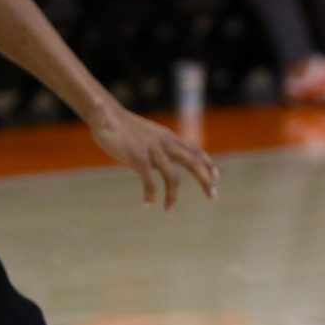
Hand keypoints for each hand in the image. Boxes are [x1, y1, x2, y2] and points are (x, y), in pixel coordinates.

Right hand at [88, 103, 219, 209]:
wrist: (107, 116)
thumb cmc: (126, 128)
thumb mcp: (151, 135)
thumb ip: (160, 147)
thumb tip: (163, 162)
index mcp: (170, 138)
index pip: (196, 150)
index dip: (208, 164)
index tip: (216, 178)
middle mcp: (166, 144)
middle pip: (194, 163)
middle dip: (205, 181)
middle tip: (213, 198)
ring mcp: (153, 151)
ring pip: (173, 177)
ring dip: (173, 195)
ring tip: (169, 208)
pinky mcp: (138, 158)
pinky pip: (149, 181)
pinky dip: (150, 194)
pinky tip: (148, 203)